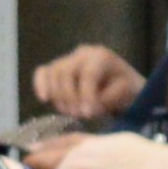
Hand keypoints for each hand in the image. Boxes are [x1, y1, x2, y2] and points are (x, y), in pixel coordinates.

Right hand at [31, 45, 146, 119]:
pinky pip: (43, 72)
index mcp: (102, 56)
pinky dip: (41, 85)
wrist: (124, 87)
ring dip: (59, 97)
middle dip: (70, 98)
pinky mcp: (57, 68)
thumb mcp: (126, 94)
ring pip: (53, 74)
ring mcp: (68, 58)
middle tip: (79, 115)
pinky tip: (45, 100)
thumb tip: (87, 107)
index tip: (87, 114)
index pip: (88, 74)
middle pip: (66, 73)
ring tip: (71, 112)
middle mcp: (83, 53)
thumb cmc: (127, 90)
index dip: (86, 95)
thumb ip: (108, 99)